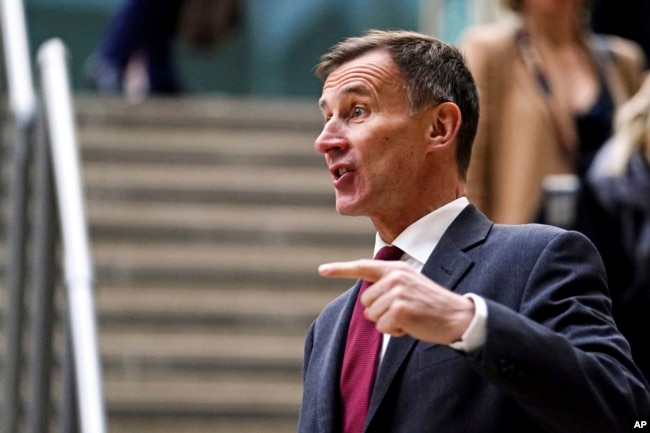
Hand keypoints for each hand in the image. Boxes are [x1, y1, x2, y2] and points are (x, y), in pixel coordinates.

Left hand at [319, 259, 474, 343]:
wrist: (457, 317)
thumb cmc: (431, 306)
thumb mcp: (409, 286)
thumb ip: (388, 286)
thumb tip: (367, 301)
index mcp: (396, 269)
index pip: (363, 266)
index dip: (340, 269)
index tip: (322, 270)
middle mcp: (394, 276)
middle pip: (365, 302)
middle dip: (380, 313)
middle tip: (405, 312)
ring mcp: (396, 292)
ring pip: (372, 316)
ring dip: (388, 323)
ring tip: (410, 318)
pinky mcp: (399, 309)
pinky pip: (383, 327)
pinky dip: (395, 332)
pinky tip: (411, 326)